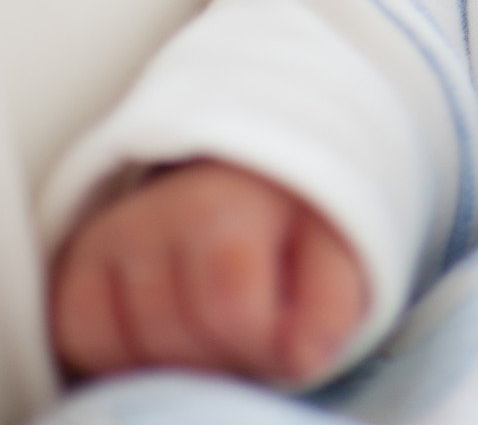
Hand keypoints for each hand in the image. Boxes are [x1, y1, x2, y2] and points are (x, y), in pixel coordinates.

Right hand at [49, 159, 367, 382]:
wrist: (245, 179)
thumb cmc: (294, 221)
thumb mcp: (337, 252)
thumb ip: (332, 306)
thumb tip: (303, 359)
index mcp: (224, 205)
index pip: (228, 308)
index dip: (263, 345)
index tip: (289, 340)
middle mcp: (150, 216)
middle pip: (176, 338)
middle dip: (226, 360)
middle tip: (255, 337)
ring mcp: (105, 241)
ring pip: (128, 350)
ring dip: (181, 364)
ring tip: (219, 333)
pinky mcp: (74, 267)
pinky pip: (83, 341)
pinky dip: (125, 358)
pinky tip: (170, 339)